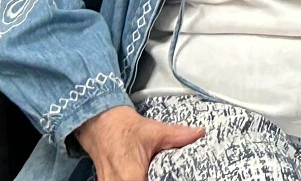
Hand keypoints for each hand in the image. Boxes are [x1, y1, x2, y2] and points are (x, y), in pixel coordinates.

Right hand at [74, 103, 202, 180]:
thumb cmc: (124, 129)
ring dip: (146, 180)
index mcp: (131, 178)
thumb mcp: (154, 131)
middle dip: (157, 180)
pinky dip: (138, 180)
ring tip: (156, 174)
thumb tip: (199, 134)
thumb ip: (178, 136)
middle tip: (164, 173)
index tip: (172, 177)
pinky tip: (145, 174)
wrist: (101, 125)